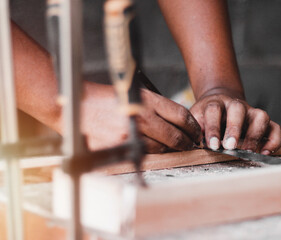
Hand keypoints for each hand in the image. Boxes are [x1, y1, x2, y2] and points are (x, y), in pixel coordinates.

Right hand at [81, 84, 201, 152]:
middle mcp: (140, 118)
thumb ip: (158, 108)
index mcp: (147, 101)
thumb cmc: (108, 99)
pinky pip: (141, 154)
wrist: (77, 106)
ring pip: (160, 148)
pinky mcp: (119, 148)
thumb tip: (180, 122)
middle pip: (175, 136)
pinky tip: (149, 148)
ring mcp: (129, 135)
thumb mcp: (136, 94)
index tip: (195, 131)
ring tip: (172, 147)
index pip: (181, 115)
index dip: (193, 126)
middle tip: (189, 144)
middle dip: (186, 142)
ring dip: (169, 149)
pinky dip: (148, 153)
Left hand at [190, 93, 280, 154]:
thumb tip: (192, 144)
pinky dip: (273, 140)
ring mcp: (252, 112)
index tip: (211, 145)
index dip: (213, 128)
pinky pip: (275, 127)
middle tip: (230, 147)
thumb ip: (195, 129)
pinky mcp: (264, 122)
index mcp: (215, 103)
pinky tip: (265, 152)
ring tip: (248, 151)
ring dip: (255, 134)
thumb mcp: (196, 119)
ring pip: (260, 116)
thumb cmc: (206, 117)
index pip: (214, 111)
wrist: (220, 104)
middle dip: (234, 129)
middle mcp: (235, 105)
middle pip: (238, 110)